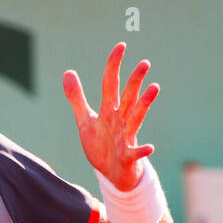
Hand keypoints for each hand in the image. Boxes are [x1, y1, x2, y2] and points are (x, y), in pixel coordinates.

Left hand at [62, 42, 158, 190]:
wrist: (112, 175)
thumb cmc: (101, 147)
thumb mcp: (85, 122)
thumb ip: (76, 98)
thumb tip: (68, 72)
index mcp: (108, 111)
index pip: (110, 84)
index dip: (114, 66)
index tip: (121, 46)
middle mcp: (120, 121)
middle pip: (128, 97)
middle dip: (135, 81)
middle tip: (144, 63)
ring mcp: (126, 138)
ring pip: (136, 118)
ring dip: (144, 104)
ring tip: (154, 88)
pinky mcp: (128, 156)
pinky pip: (136, 153)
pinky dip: (142, 150)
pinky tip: (150, 147)